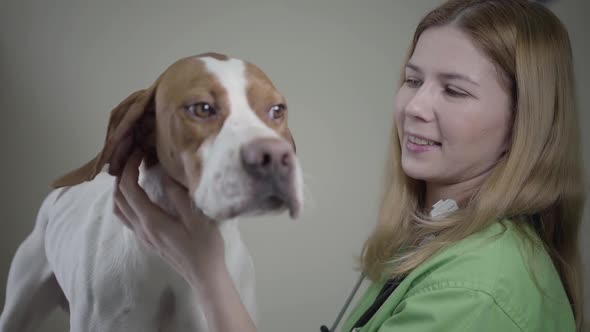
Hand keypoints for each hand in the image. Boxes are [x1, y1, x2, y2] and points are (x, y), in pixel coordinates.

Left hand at [113, 150, 225, 286]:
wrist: (205, 275)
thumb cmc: (205, 246)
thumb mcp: (197, 217)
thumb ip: (179, 194)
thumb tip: (166, 171)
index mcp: (151, 220)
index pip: (128, 188)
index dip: (130, 167)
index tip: (140, 152)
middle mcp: (141, 228)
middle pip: (118, 197)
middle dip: (122, 174)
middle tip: (136, 158)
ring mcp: (142, 236)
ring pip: (119, 208)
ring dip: (121, 188)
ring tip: (135, 172)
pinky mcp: (147, 240)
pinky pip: (126, 216)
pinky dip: (126, 200)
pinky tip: (141, 194)